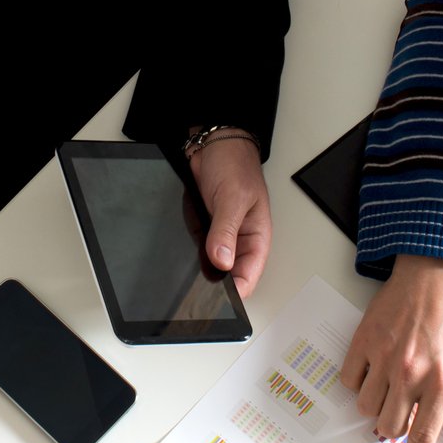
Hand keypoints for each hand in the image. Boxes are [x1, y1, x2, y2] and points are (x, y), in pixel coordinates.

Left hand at [186, 133, 271, 294]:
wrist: (213, 143)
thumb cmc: (234, 164)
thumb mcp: (232, 198)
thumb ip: (225, 231)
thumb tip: (222, 261)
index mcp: (257, 236)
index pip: (250, 274)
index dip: (237, 291)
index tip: (221, 299)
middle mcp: (240, 239)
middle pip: (230, 274)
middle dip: (217, 282)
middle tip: (200, 289)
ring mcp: (221, 235)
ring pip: (211, 264)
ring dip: (202, 267)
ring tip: (192, 268)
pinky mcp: (205, 228)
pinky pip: (198, 249)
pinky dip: (191, 252)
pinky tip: (186, 250)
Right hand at [342, 255, 442, 442]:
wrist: (433, 273)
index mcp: (441, 382)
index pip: (423, 437)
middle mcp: (410, 374)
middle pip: (390, 427)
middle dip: (396, 425)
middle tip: (405, 405)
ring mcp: (384, 358)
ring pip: (367, 408)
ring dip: (378, 405)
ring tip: (392, 383)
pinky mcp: (363, 343)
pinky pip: (349, 380)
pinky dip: (359, 382)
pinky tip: (374, 368)